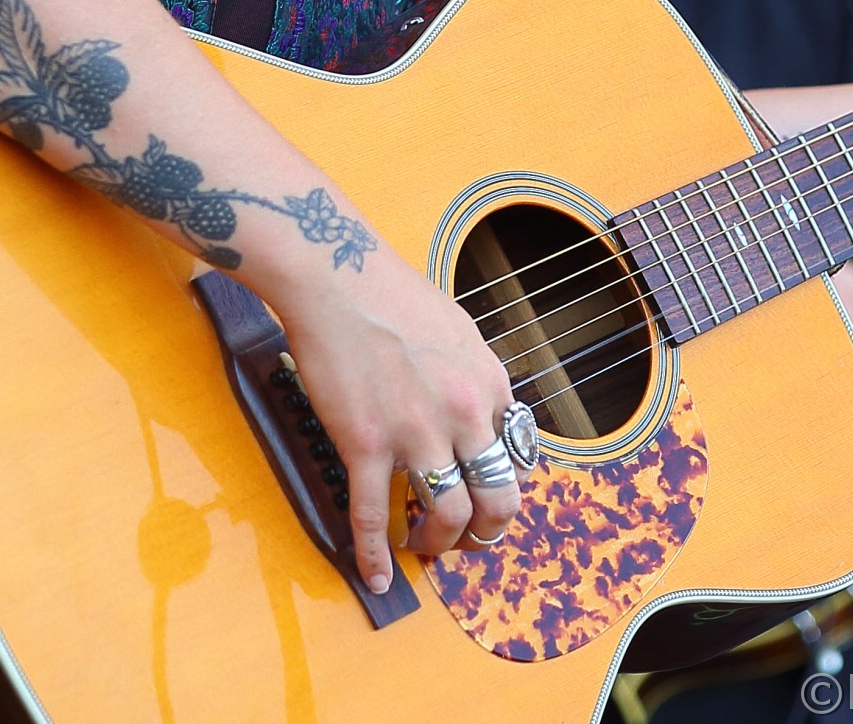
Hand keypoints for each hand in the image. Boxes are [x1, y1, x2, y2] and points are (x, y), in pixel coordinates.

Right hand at [271, 242, 520, 590]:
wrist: (337, 276)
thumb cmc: (392, 294)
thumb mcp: (460, 331)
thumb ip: (476, 379)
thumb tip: (482, 419)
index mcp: (489, 384)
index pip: (515, 458)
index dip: (499, 486)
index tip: (481, 497)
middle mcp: (463, 412)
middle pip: (495, 501)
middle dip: (484, 534)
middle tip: (464, 540)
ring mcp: (416, 431)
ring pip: (444, 516)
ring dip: (435, 543)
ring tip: (420, 544)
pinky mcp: (366, 443)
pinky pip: (373, 516)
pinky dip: (375, 556)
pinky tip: (376, 575)